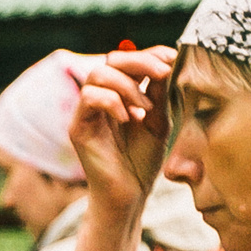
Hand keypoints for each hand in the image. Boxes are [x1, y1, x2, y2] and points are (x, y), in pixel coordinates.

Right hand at [71, 47, 177, 216]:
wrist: (129, 195)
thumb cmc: (143, 161)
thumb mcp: (159, 121)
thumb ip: (159, 93)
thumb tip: (168, 62)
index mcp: (120, 94)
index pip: (128, 61)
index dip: (150, 55)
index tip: (172, 59)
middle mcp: (101, 98)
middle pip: (111, 60)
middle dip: (139, 63)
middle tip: (162, 74)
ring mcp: (87, 112)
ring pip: (98, 74)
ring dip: (127, 87)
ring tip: (144, 111)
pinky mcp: (78, 128)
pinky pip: (89, 98)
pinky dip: (112, 102)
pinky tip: (128, 119)